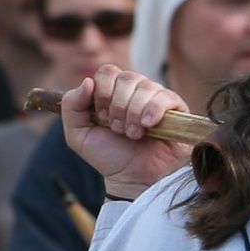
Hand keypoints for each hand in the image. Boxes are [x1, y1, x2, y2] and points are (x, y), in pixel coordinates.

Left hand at [61, 69, 192, 197]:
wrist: (135, 179)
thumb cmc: (109, 157)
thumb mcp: (78, 134)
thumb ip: (72, 106)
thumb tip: (88, 81)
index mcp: (112, 92)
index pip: (107, 72)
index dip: (103, 91)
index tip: (102, 116)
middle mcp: (135, 91)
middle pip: (126, 77)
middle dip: (118, 105)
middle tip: (117, 129)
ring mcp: (156, 99)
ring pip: (146, 86)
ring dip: (134, 112)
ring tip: (133, 134)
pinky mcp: (177, 110)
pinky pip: (166, 97)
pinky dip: (154, 110)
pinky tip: (149, 126)